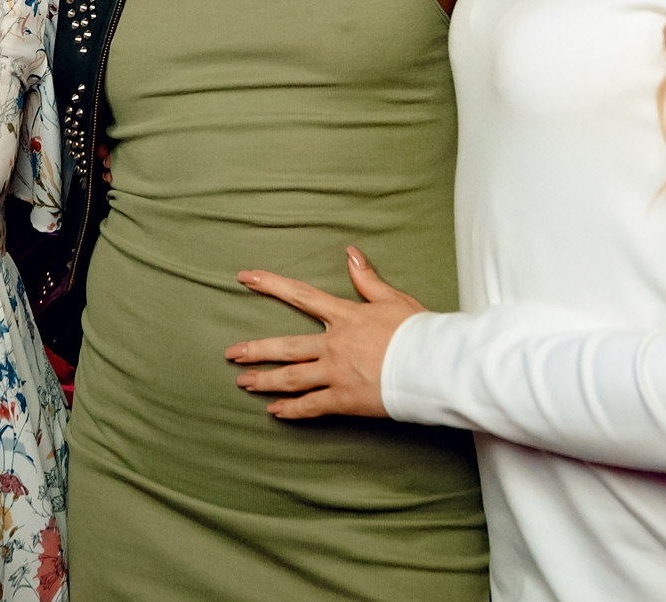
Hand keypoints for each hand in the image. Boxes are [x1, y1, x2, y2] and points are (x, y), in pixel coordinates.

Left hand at [224, 247, 425, 419]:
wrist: (434, 365)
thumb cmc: (418, 331)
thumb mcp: (393, 299)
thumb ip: (367, 279)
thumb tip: (351, 253)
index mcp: (344, 316)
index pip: (299, 295)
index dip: (270, 284)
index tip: (245, 277)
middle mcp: (333, 343)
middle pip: (285, 346)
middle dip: (255, 349)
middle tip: (231, 353)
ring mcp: (336, 373)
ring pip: (291, 377)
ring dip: (265, 381)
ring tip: (244, 383)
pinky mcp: (344, 399)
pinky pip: (310, 406)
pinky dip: (291, 410)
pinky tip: (275, 411)